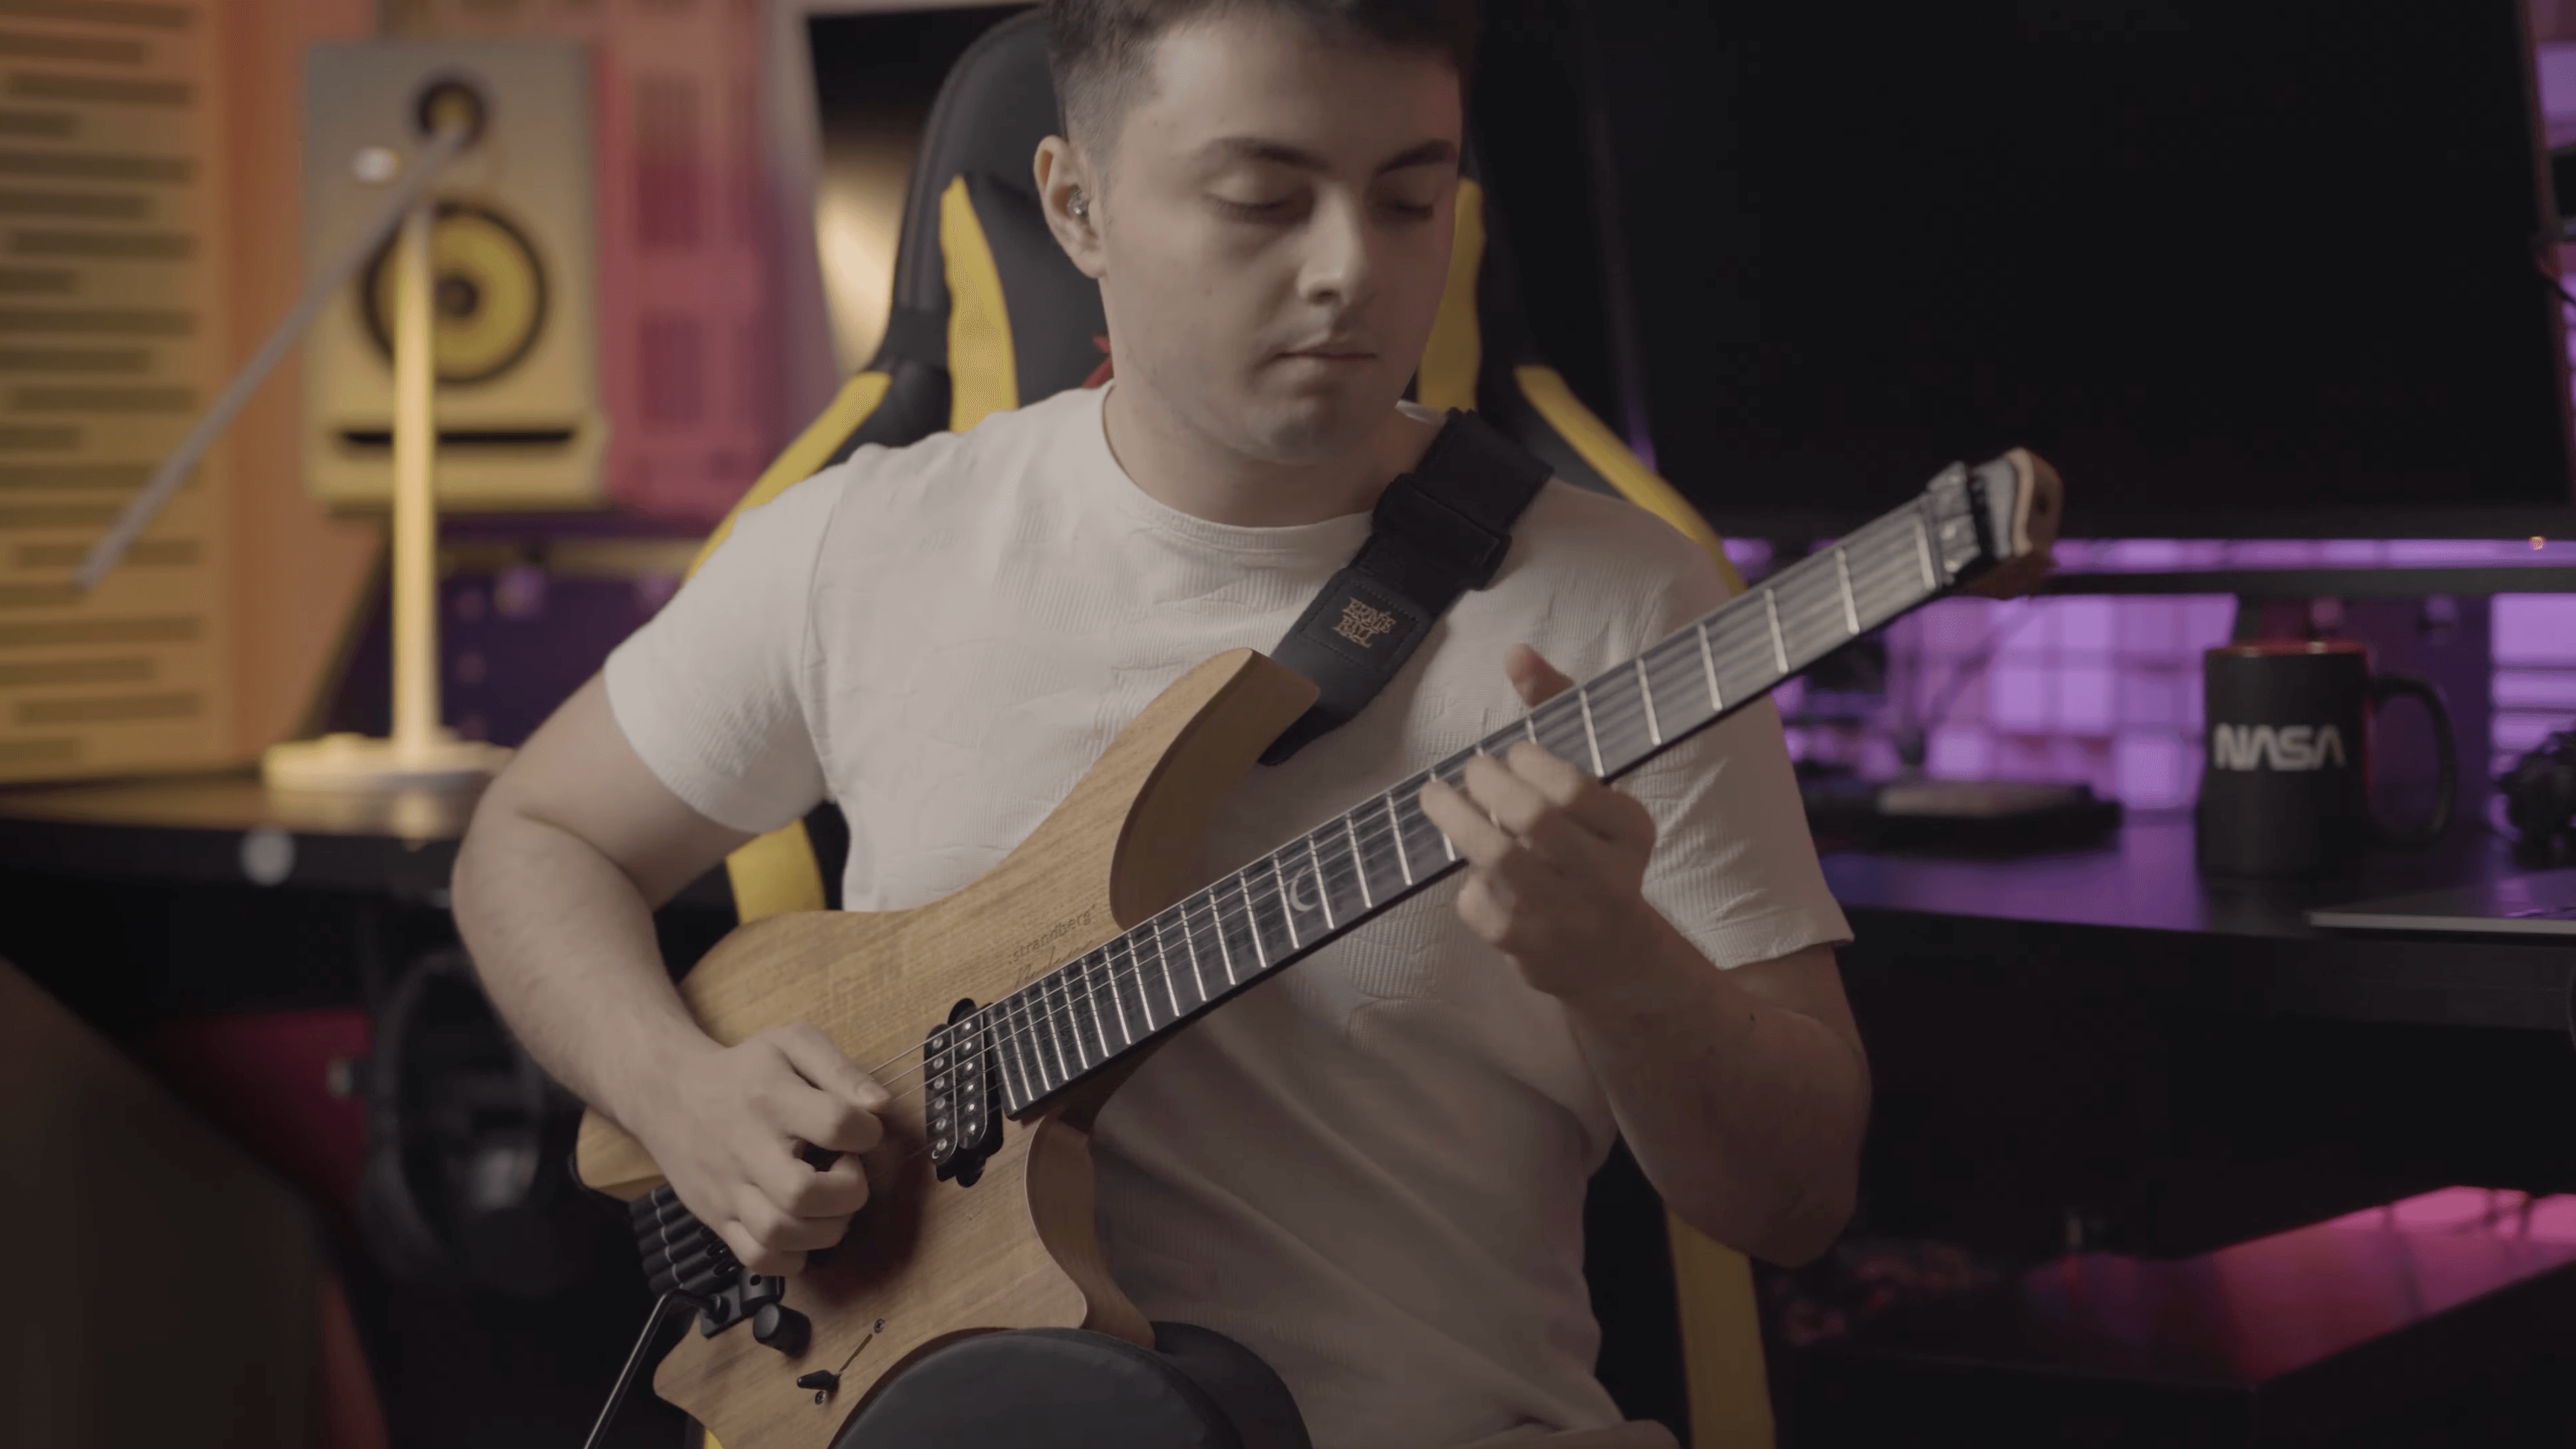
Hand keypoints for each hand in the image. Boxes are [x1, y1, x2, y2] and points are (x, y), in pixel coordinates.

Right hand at [627, 1023, 889, 1276]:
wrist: (669, 1094)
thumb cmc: (743, 1071)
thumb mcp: (792, 1044)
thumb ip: (841, 1069)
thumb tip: (881, 1105)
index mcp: (771, 1099)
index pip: (836, 1125)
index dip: (867, 1132)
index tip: (863, 1130)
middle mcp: (747, 1149)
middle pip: (803, 1194)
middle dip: (849, 1192)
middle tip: (847, 1171)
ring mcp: (729, 1190)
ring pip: (779, 1234)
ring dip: (826, 1228)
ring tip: (829, 1202)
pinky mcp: (717, 1219)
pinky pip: (758, 1259)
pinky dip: (793, 1257)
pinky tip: (804, 1229)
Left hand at [1418, 644, 1660, 1000]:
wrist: (1611, 956)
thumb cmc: (1593, 847)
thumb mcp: (1596, 785)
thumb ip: (1559, 712)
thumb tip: (1515, 653)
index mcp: (1631, 832)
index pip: (1571, 787)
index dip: (1528, 762)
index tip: (1512, 754)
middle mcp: (1605, 878)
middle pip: (1530, 819)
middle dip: (1485, 784)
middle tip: (1469, 772)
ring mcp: (1563, 918)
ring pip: (1495, 859)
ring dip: (1455, 820)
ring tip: (1436, 797)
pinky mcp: (1524, 948)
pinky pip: (1476, 899)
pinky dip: (1466, 877)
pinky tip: (1476, 868)